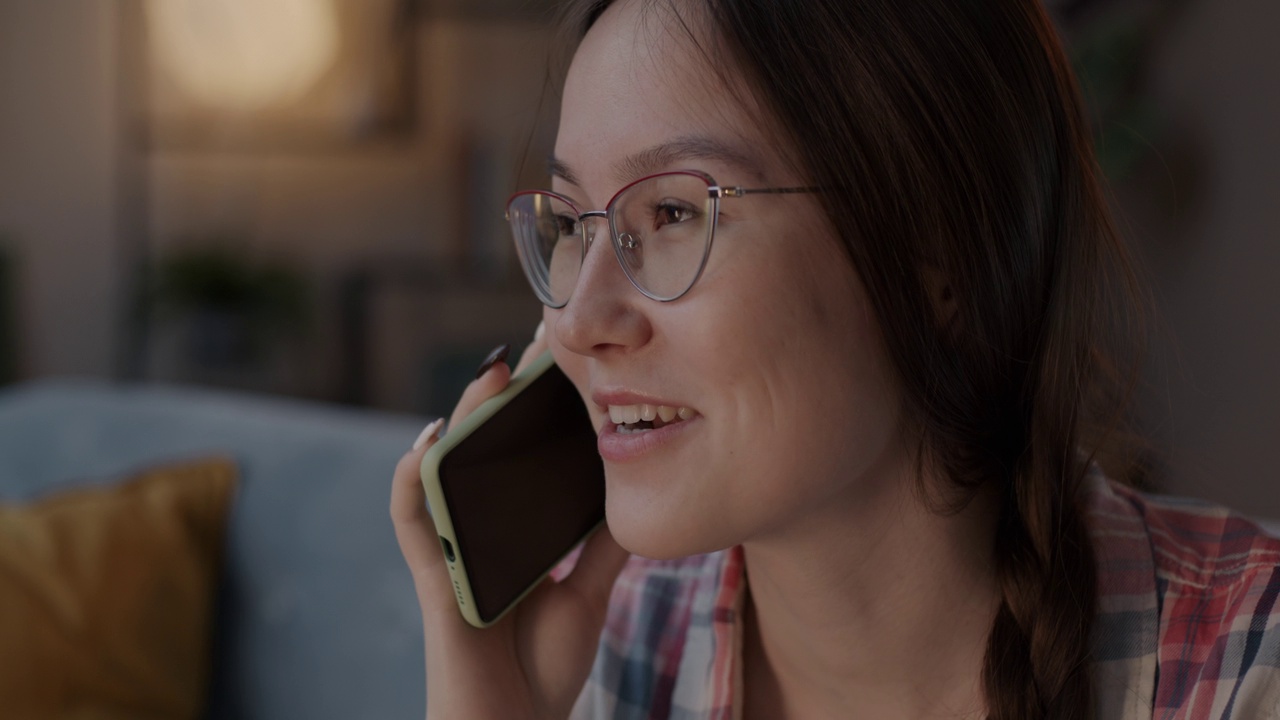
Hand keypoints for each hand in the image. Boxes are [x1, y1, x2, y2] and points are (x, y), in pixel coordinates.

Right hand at [391, 322, 629, 719]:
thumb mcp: (588, 594)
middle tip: (541, 338)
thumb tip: (634, 490)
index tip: (569, 352)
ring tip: (493, 371)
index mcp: (513, 531)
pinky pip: (412, 520)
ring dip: (464, 416)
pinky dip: (413, 477)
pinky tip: (432, 439)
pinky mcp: (435, 577)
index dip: (538, 404)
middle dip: (505, 391)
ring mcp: (453, 548)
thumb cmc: (541, 669)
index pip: (520, 453)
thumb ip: (602, 547)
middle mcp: (478, 531)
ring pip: (447, 468)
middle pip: (484, 449)